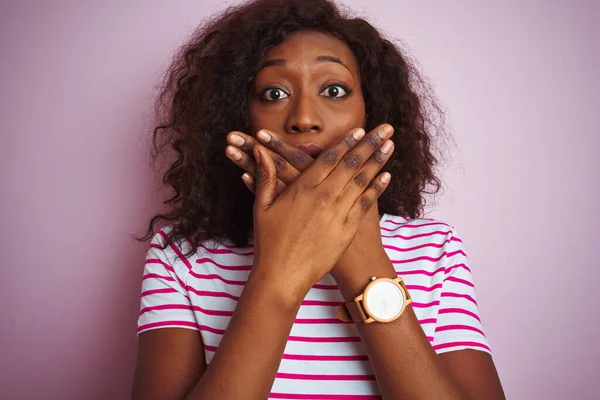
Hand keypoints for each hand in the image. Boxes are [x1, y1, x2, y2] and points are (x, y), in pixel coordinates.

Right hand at [248, 126, 394, 301]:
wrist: (282, 276)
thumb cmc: (269, 242)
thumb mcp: (261, 206)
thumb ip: (265, 176)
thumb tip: (260, 151)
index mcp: (303, 188)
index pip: (330, 157)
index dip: (347, 142)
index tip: (361, 129)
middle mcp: (324, 197)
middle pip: (352, 163)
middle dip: (370, 143)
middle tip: (386, 129)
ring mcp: (337, 213)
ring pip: (362, 180)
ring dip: (378, 161)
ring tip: (390, 146)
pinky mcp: (346, 230)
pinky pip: (365, 204)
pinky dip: (377, 188)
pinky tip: (387, 176)